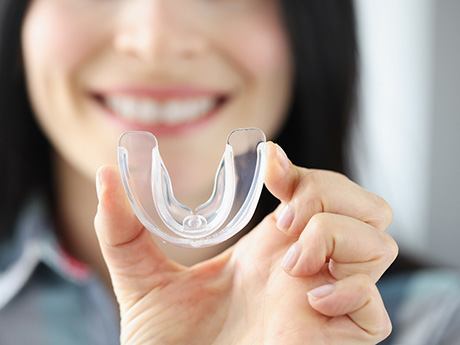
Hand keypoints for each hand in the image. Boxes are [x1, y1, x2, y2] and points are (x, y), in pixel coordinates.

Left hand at [94, 142, 396, 344]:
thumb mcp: (144, 281)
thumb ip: (123, 230)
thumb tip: (106, 175)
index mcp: (268, 249)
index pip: (315, 190)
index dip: (301, 167)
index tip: (269, 163)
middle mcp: (304, 267)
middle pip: (363, 206)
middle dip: (330, 193)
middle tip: (284, 217)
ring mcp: (325, 301)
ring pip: (379, 242)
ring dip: (336, 236)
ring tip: (289, 262)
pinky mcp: (337, 339)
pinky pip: (376, 306)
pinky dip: (350, 290)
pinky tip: (309, 299)